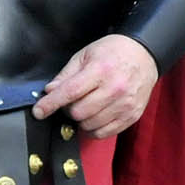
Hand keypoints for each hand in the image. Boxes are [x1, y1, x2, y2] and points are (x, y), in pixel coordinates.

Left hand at [35, 35, 159, 138]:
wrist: (145, 54)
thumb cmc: (114, 52)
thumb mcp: (86, 55)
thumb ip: (66, 75)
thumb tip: (50, 92)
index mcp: (101, 70)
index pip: (70, 92)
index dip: (50, 104)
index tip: (39, 111)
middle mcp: (115, 88)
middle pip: (78, 112)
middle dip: (68, 109)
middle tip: (73, 101)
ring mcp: (125, 104)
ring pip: (90, 124)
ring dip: (82, 119)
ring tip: (88, 107)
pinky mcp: (132, 115)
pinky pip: (105, 133)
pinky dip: (95, 128)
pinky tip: (96, 116)